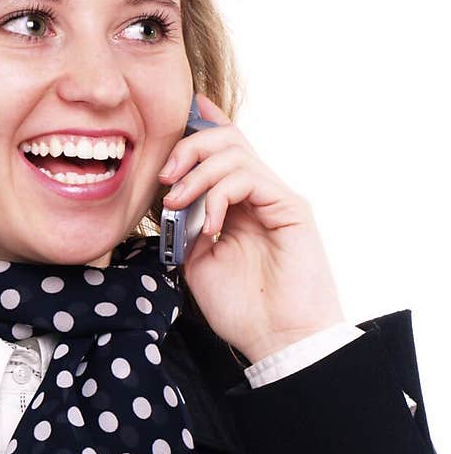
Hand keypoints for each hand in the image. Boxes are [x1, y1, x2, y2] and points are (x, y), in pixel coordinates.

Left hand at [159, 93, 345, 363]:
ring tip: (177, 202)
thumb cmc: (243, 308)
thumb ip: (186, 227)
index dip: (201, 125)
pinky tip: (210, 224)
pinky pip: (249, 177)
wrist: (278, 339)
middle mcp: (259, 195)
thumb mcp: (198, 262)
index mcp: (238, 205)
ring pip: (235, 152)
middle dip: (188, 147)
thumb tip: (170, 199)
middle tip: (164, 177)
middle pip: (227, 139)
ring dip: (197, 172)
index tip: (176, 113)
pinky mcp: (290, 207)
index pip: (222, 152)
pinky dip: (220, 194)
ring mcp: (275, 198)